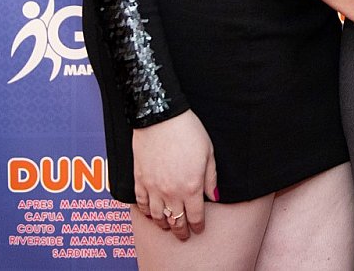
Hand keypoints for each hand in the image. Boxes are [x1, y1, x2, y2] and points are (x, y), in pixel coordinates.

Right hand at [133, 110, 216, 240]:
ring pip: (157, 216)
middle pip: (176, 221)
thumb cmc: (188, 131)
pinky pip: (140, 204)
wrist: (160, 117)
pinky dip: (145, 212)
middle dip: (181, 231)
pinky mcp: (139, 179)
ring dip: (163, 224)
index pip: (195, 216)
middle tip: (183, 235)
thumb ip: (211, 178)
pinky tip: (150, 213)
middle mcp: (171, 192)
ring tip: (168, 226)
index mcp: (191, 187)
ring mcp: (153, 187)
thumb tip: (214, 197)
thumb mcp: (208, 153)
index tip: (198, 229)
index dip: (197, 226)